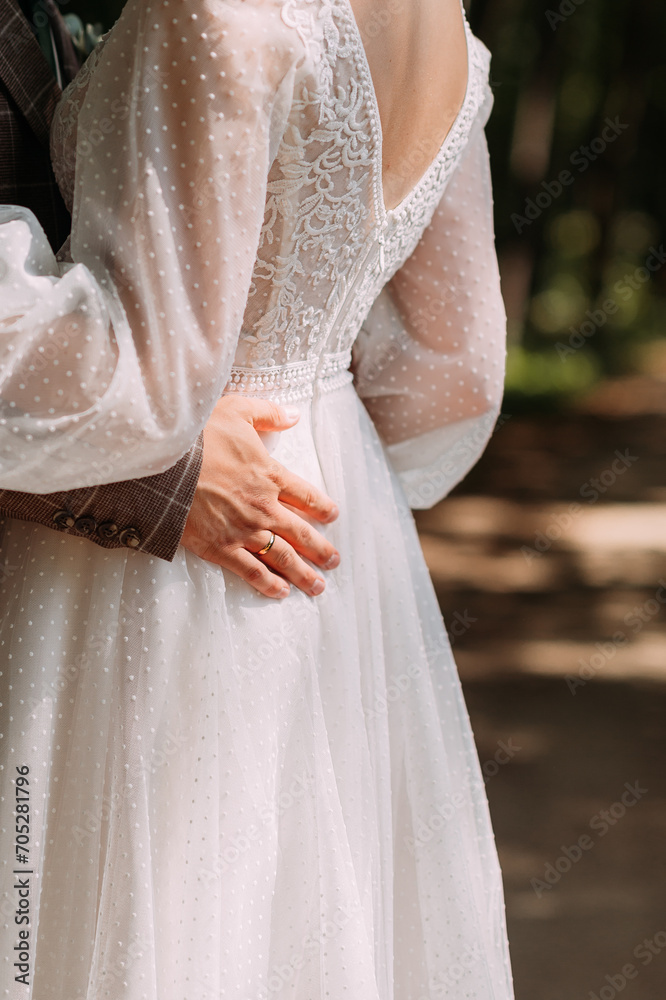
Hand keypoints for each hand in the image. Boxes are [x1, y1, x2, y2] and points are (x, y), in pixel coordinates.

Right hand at [180, 395, 339, 598]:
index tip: (333, 516)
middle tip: (334, 561)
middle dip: (321, 549)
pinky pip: (251, 570)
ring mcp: (243, 530)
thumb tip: (293, 415)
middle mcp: (264, 507)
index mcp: (270, 476)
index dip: (322, 507)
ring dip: (303, 573)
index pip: (306, 495)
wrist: (163, 463)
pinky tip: (281, 593)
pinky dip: (268, 584)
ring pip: (282, 557)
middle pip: (301, 533)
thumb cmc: (198, 435)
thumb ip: (268, 414)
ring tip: (318, 587)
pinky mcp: (220, 547)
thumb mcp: (237, 411)